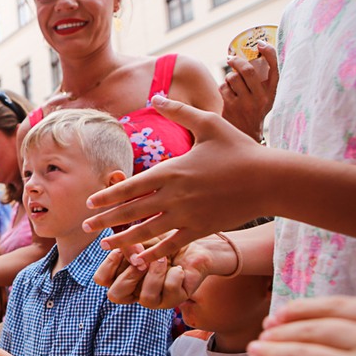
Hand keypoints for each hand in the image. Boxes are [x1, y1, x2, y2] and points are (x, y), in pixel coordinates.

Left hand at [82, 95, 268, 261]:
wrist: (270, 179)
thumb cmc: (240, 149)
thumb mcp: (208, 123)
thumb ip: (179, 111)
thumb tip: (156, 95)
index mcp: (172, 170)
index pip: (131, 185)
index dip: (108, 195)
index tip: (90, 202)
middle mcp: (174, 195)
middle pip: (132, 210)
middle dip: (106, 219)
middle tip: (85, 225)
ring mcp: (187, 215)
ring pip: (147, 231)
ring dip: (123, 239)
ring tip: (104, 245)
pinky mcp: (201, 229)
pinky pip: (172, 245)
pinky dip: (154, 253)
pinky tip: (139, 260)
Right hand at [94, 236, 226, 307]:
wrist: (194, 243)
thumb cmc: (164, 239)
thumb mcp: (142, 236)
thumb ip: (128, 243)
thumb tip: (127, 255)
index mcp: (121, 275)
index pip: (101, 279)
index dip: (109, 264)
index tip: (123, 249)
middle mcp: (135, 290)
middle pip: (116, 296)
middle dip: (129, 276)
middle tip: (142, 261)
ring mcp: (155, 298)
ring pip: (146, 300)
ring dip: (154, 275)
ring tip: (163, 259)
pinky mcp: (175, 299)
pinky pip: (170, 292)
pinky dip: (174, 274)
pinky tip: (179, 267)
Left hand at [220, 42, 278, 140]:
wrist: (245, 135)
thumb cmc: (254, 111)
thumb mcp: (265, 98)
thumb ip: (261, 82)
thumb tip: (251, 55)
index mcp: (272, 93)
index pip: (274, 68)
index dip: (269, 53)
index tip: (261, 44)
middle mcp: (261, 98)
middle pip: (248, 70)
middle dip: (237, 61)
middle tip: (231, 58)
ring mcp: (245, 104)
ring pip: (233, 77)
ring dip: (229, 76)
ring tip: (231, 82)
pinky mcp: (231, 108)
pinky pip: (223, 87)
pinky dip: (223, 87)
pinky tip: (226, 93)